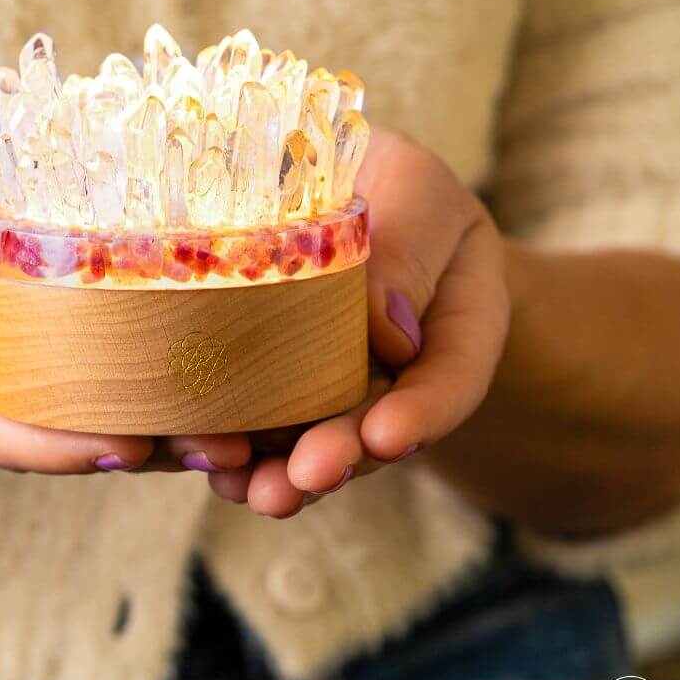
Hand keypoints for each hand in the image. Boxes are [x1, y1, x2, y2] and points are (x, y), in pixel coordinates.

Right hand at [0, 121, 248, 473]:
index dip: (57, 449)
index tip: (128, 448)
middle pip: (61, 442)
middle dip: (143, 451)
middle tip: (223, 447)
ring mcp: (35, 377)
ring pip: (103, 424)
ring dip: (173, 435)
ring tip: (248, 434)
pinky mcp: (78, 353)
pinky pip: (123, 385)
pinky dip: (176, 394)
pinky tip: (238, 393)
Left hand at [209, 128, 510, 515]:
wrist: (342, 203)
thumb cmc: (388, 188)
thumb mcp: (418, 190)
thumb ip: (412, 239)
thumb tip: (388, 329)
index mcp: (458, 322)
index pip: (453, 376)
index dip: (424, 414)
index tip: (389, 438)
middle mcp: (401, 374)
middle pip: (378, 426)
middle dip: (342, 454)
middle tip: (307, 475)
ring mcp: (340, 391)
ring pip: (318, 442)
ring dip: (286, 472)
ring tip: (255, 491)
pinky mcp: (280, 393)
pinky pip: (266, 430)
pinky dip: (243, 456)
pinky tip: (221, 472)